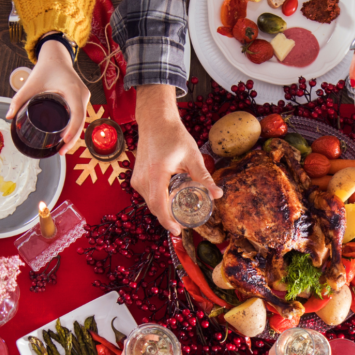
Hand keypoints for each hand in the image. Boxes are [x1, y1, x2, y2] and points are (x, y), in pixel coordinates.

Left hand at [6, 38, 89, 155]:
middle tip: (60, 151)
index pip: (77, 113)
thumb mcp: (31, 84)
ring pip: (82, 120)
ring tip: (63, 148)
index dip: (72, 129)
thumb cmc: (45, 69)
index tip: (64, 140)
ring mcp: (84, 97)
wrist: (56, 57)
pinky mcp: (82, 98)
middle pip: (81, 121)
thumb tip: (8, 116)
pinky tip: (68, 138)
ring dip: (74, 134)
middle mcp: (82, 94)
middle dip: (72, 138)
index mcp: (72, 89)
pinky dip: (75, 127)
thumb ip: (18, 99)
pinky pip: (81, 115)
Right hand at [133, 85, 221, 234]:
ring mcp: (137, 179)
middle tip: (184, 225)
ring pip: (150, 203)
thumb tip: (218, 194)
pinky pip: (147, 196)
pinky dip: (158, 201)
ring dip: (163, 210)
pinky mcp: (136, 178)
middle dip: (168, 219)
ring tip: (179, 214)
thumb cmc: (173, 136)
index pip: (159, 205)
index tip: (178, 232)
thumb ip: (204, 177)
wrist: (155, 121)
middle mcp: (142, 179)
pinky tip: (170, 202)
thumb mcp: (192, 156)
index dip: (167, 222)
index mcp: (156, 174)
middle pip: (154, 207)